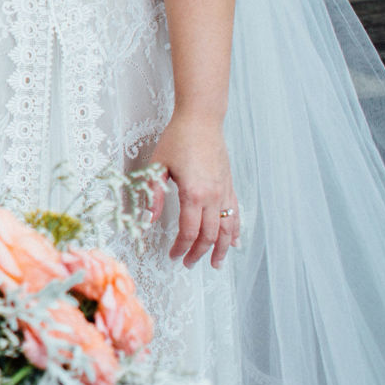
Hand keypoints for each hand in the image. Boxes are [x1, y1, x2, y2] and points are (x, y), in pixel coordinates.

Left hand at [146, 115, 238, 269]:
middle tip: (189, 264)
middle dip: (198, 253)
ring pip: (227, 228)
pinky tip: (235, 242)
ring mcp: (224, 191)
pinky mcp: (229, 185)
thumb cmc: (177, 139)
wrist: (201, 120)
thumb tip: (148, 219)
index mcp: (193, 193)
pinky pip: (235, 214)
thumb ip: (153, 194)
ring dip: (222, 249)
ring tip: (215, 263)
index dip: (181, 248)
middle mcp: (212, 196)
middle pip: (209, 235)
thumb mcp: (157, 165)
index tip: (173, 255)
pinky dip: (235, 230)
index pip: (189, 231)